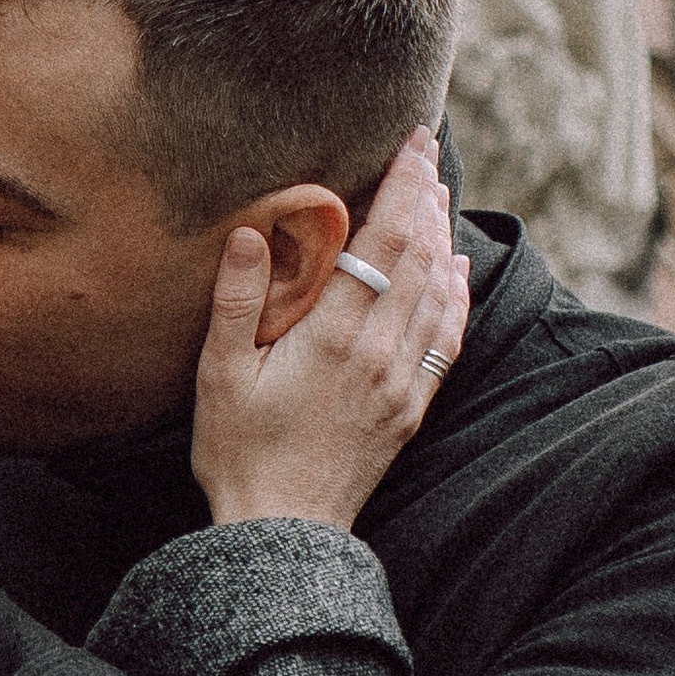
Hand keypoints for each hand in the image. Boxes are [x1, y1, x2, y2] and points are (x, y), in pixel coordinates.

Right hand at [191, 134, 468, 531]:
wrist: (283, 532)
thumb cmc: (239, 452)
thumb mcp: (219, 373)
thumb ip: (236, 300)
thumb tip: (253, 231)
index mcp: (335, 336)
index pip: (383, 241)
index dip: (401, 186)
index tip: (411, 142)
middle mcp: (381, 352)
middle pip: (419, 256)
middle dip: (424, 197)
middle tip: (426, 152)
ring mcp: (402, 382)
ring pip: (438, 293)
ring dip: (441, 238)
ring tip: (437, 195)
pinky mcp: (410, 409)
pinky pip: (446, 339)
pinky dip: (455, 295)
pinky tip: (455, 271)